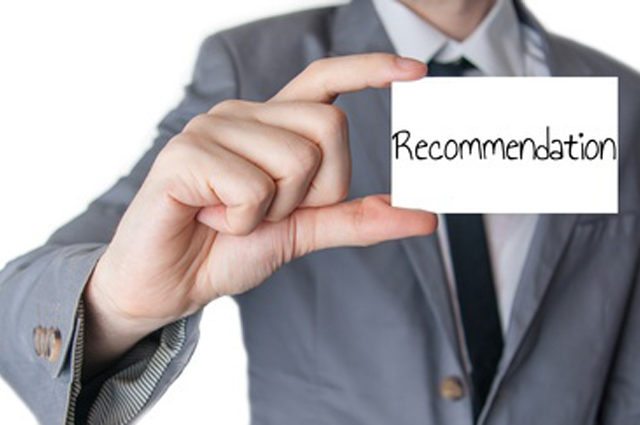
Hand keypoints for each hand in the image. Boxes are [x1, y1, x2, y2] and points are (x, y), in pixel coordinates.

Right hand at [83, 53, 435, 373]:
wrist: (169, 284)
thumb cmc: (228, 249)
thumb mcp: (303, 232)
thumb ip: (356, 218)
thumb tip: (425, 216)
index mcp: (271, 125)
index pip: (324, 79)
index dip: (369, 69)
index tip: (416, 71)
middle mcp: (244, 114)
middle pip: (330, 127)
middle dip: (316, 190)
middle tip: (269, 212)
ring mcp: (213, 128)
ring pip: (297, 160)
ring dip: (274, 211)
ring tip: (232, 217)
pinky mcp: (185, 154)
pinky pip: (253, 188)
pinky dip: (242, 222)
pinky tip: (210, 219)